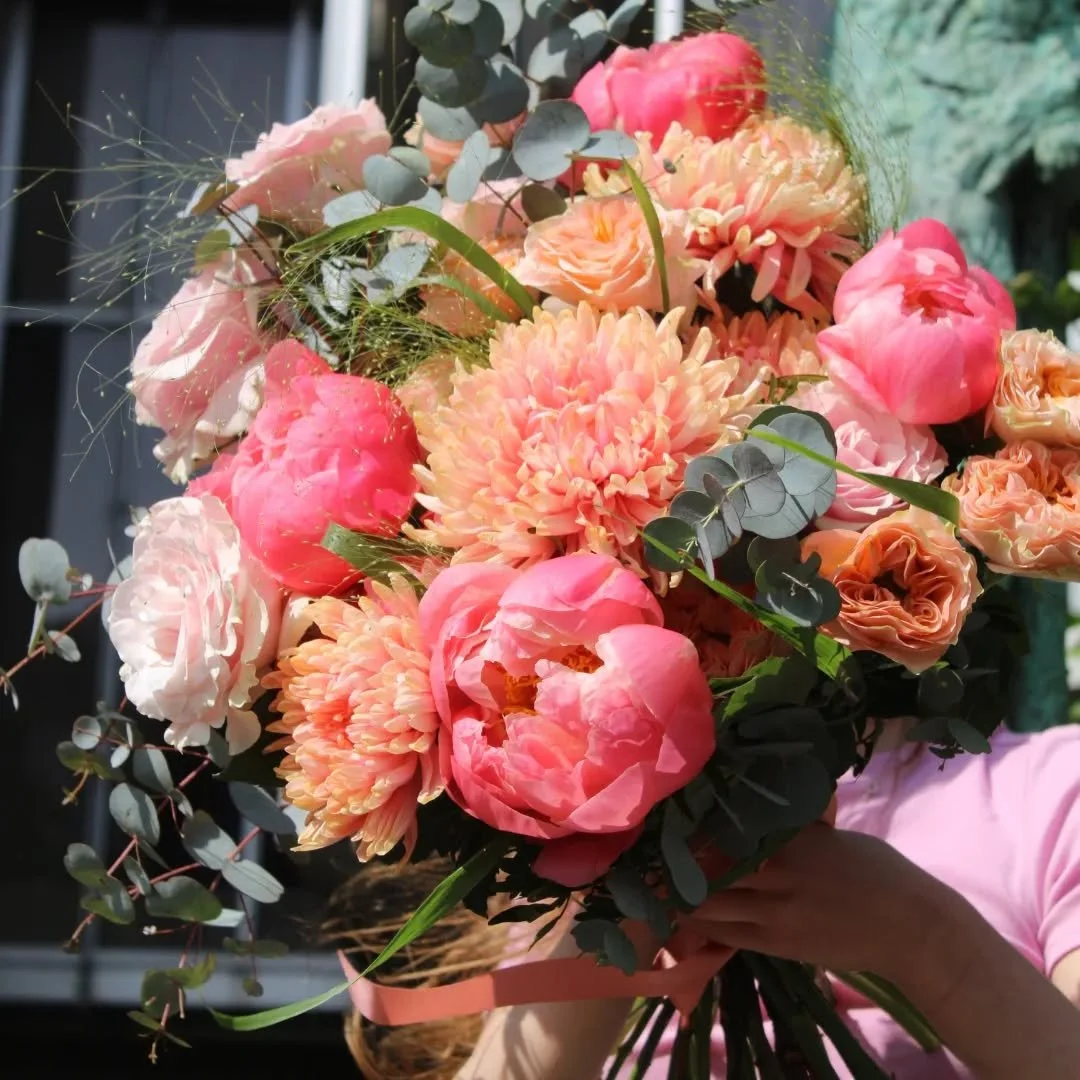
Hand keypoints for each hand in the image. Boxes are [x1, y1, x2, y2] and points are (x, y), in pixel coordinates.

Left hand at [678, 823, 962, 981]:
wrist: (910, 929)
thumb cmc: (877, 872)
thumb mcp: (832, 835)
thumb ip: (794, 827)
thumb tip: (762, 809)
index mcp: (793, 837)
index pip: (730, 824)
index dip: (695, 822)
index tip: (668, 814)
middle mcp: (777, 871)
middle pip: (709, 862)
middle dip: (675, 858)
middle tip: (648, 850)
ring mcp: (774, 910)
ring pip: (708, 901)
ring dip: (679, 892)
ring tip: (653, 882)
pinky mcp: (776, 943)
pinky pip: (724, 933)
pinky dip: (699, 922)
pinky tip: (679, 914)